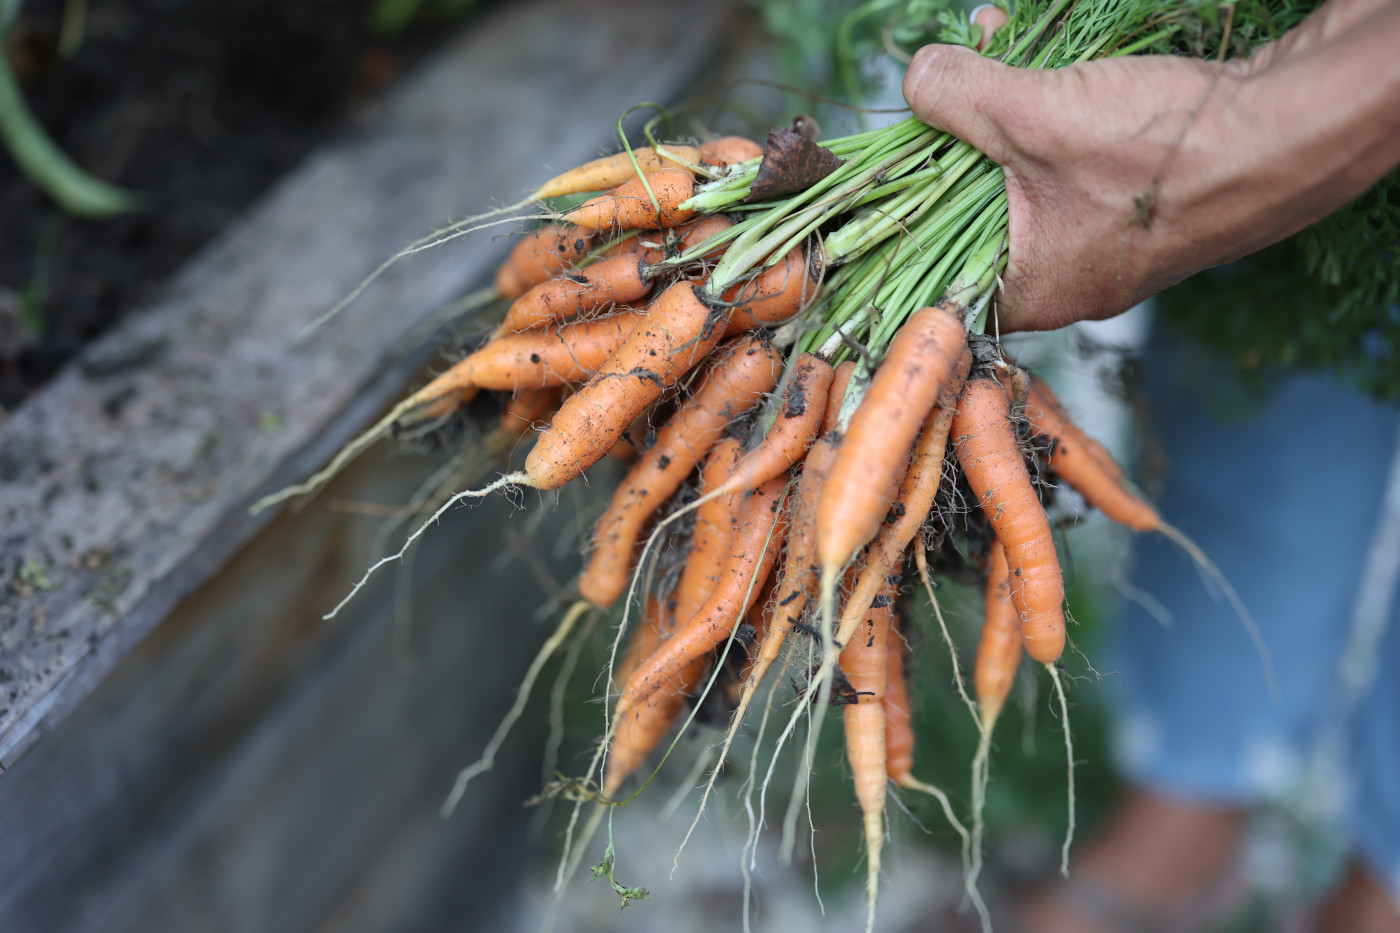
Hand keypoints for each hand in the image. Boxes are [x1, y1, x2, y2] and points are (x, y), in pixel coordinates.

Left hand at [902, 0, 1399, 331]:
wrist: (1287, 134)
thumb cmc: (1159, 150)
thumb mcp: (1030, 116)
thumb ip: (957, 99)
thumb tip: (914, 79)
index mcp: (1030, 290)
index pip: (934, 268)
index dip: (901, 210)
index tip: (883, 160)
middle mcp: (1066, 281)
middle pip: (975, 211)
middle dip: (953, 137)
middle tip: (938, 85)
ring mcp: (1106, 244)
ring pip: (1025, 174)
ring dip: (1001, 108)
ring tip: (986, 42)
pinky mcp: (1139, 204)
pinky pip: (1071, 160)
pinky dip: (1049, 110)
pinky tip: (1040, 53)